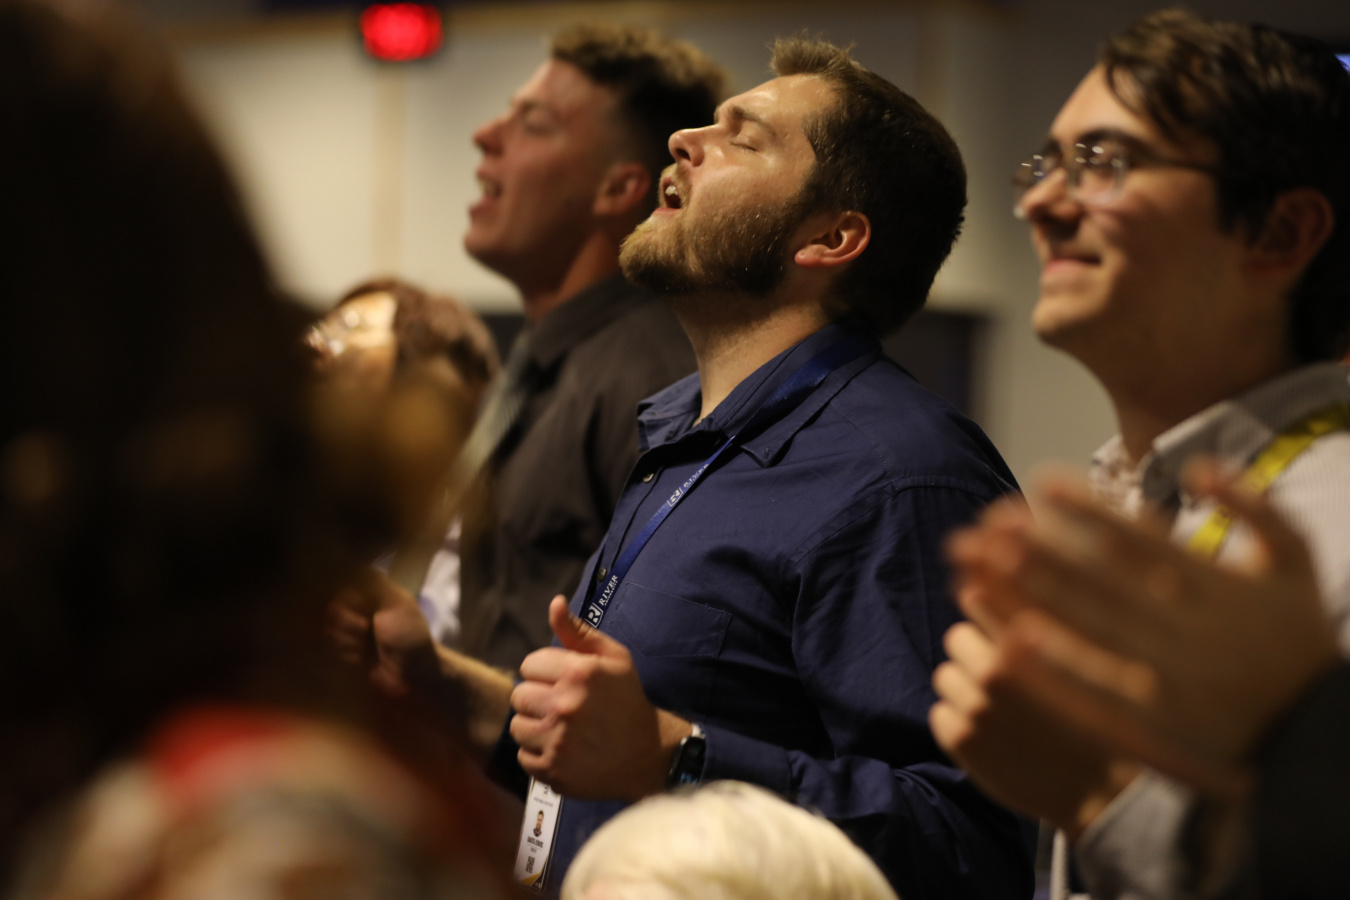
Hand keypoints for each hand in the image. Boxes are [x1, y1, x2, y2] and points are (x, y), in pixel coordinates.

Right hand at [326, 567, 438, 700]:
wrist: (412, 673)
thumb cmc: (408, 635)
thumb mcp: (396, 604)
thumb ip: (374, 585)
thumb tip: (356, 564)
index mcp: (375, 595)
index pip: (345, 585)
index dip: (347, 598)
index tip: (357, 608)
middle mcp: (362, 610)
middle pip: (333, 609)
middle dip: (349, 623)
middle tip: (368, 630)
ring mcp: (353, 632)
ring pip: (331, 631)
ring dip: (350, 642)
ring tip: (369, 647)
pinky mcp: (349, 652)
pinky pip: (333, 650)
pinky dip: (349, 655)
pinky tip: (364, 660)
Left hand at [509, 597, 689, 801]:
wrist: (648, 754)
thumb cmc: (627, 699)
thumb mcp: (613, 658)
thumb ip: (578, 631)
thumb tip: (554, 603)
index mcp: (578, 673)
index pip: (529, 665)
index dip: (545, 672)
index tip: (563, 682)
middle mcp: (564, 706)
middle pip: (519, 696)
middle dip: (537, 699)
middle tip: (561, 706)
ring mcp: (557, 741)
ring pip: (517, 727)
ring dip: (534, 727)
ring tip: (560, 729)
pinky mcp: (553, 770)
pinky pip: (523, 756)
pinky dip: (538, 754)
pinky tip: (562, 750)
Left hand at [930, 619, 1137, 837]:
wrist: (1097, 792)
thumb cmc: (1089, 720)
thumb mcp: (1069, 662)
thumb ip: (1024, 624)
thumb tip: (970, 589)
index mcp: (1027, 643)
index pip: (977, 601)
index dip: (984, 614)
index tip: (994, 631)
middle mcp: (996, 672)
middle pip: (956, 638)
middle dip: (974, 653)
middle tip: (1003, 681)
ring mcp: (976, 707)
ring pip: (945, 676)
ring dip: (964, 688)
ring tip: (999, 711)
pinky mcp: (961, 740)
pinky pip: (939, 714)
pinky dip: (957, 722)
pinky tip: (990, 735)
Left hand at [982, 460, 1339, 794]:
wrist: (1319, 735)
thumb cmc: (1299, 638)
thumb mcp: (1297, 562)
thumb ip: (1256, 505)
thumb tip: (1201, 464)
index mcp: (1220, 588)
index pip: (1142, 539)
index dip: (1088, 509)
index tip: (1040, 482)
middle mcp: (1191, 631)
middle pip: (1100, 584)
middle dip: (1040, 553)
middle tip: (985, 528)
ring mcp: (1170, 680)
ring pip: (1088, 632)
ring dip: (1031, 599)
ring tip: (981, 571)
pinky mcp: (1157, 725)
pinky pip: (1095, 691)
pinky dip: (1053, 666)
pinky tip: (1011, 641)